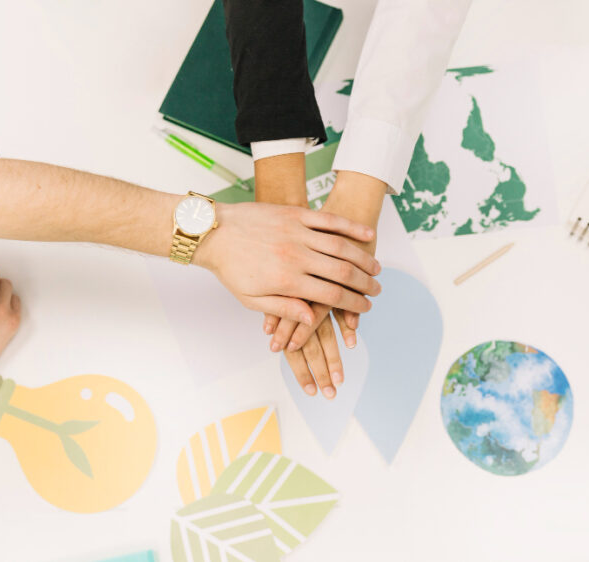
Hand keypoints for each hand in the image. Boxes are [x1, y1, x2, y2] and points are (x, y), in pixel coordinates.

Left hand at [195, 201, 381, 324]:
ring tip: (376, 268)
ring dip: (363, 258)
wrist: (212, 231)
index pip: (331, 296)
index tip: (366, 307)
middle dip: (365, 283)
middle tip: (377, 290)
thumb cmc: (231, 268)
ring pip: (341, 246)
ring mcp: (297, 232)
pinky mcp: (295, 214)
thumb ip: (284, 309)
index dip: (353, 303)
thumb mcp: (252, 299)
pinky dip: (350, 227)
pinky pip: (329, 221)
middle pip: (342, 272)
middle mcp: (296, 256)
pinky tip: (366, 234)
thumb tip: (311, 320)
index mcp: (286, 281)